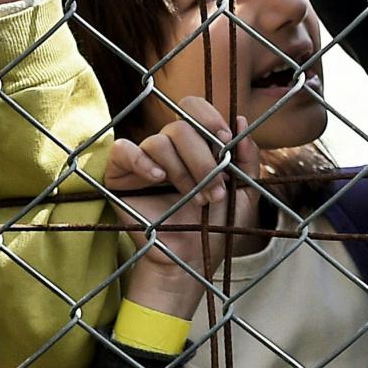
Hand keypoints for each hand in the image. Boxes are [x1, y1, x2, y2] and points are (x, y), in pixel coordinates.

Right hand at [103, 98, 258, 317]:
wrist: (193, 259)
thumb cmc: (216, 228)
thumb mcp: (244, 193)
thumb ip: (247, 159)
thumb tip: (241, 120)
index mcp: (195, 145)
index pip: (194, 109)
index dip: (209, 118)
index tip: (225, 141)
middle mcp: (168, 148)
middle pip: (180, 126)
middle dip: (203, 157)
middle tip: (216, 188)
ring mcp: (143, 160)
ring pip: (159, 141)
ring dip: (184, 171)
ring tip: (196, 199)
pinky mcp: (120, 176)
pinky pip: (123, 150)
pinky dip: (141, 160)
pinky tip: (158, 177)